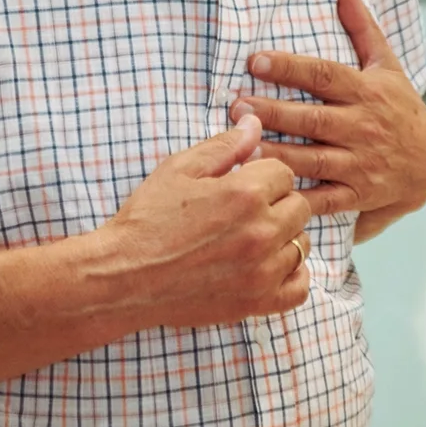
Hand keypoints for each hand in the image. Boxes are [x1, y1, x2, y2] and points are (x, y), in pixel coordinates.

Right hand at [93, 118, 313, 329]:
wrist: (123, 278)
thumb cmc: (147, 221)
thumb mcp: (179, 170)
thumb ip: (225, 146)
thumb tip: (255, 124)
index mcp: (246, 194)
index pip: (284, 173)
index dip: (264, 176)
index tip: (243, 185)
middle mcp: (261, 232)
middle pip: (299, 207)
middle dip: (276, 203)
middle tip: (245, 212)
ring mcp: (262, 271)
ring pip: (301, 244)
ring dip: (283, 238)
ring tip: (251, 239)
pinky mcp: (257, 302)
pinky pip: (300, 288)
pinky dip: (291, 275)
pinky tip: (269, 266)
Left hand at [236, 0, 425, 237]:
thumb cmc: (401, 109)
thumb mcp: (388, 66)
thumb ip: (363, 29)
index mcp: (366, 92)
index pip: (325, 75)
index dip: (290, 67)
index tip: (256, 60)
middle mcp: (363, 126)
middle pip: (313, 118)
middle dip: (274, 112)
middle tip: (237, 106)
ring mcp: (360, 162)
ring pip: (313, 159)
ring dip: (277, 153)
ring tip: (243, 146)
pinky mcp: (358, 193)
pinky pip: (326, 198)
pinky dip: (299, 198)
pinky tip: (270, 192)